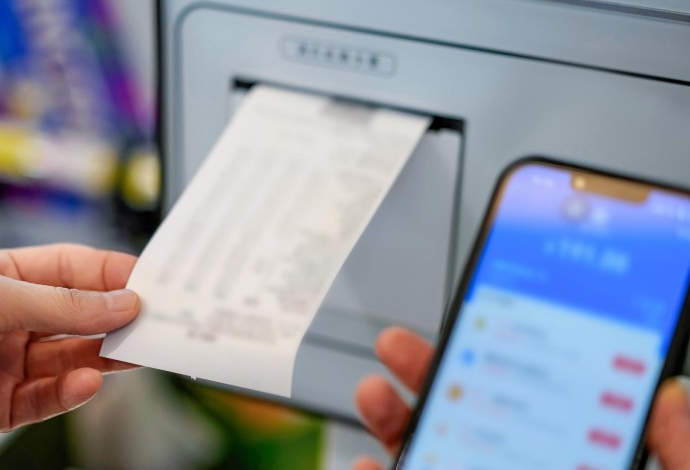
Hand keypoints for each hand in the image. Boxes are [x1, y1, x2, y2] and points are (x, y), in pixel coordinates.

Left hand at [0, 244, 139, 459]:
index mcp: (3, 277)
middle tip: (156, 321)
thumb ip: (63, 304)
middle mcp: (10, 318)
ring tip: (137, 353)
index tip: (151, 282)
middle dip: (117, 317)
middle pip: (80, 315)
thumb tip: (121, 302)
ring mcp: (8, 362)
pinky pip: (51, 395)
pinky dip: (73, 390)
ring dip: (105, 355)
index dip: (112, 274)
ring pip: (73, 356)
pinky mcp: (5, 403)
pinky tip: (87, 382)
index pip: (72, 269)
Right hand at [353, 326, 689, 469]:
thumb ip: (684, 455)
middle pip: (476, 427)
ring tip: (375, 393)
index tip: (482, 325)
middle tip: (400, 346)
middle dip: (431, 380)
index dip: (512, 362)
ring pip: (433, 465)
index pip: (547, 410)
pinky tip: (365, 468)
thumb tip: (672, 396)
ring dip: (395, 426)